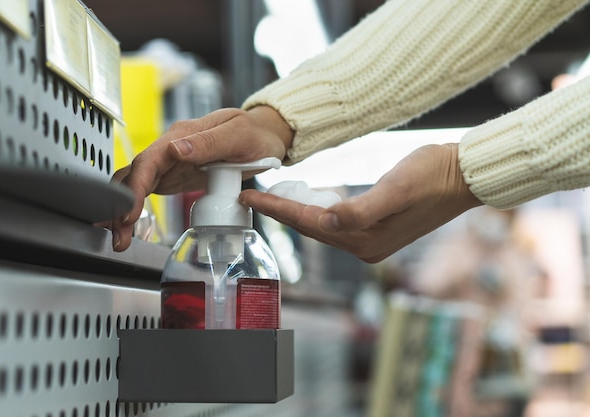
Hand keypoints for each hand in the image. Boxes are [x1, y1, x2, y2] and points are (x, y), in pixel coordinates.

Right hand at [106, 106, 293, 250]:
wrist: (264, 136)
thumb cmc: (254, 133)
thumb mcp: (237, 135)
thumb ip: (207, 143)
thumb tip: (174, 150)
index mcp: (181, 135)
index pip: (148, 161)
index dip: (135, 188)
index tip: (129, 213)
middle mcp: (170, 148)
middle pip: (136, 176)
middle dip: (121, 206)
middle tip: (118, 236)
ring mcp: (170, 163)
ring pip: (137, 185)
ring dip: (124, 211)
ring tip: (119, 239)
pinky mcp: (174, 175)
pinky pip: (148, 190)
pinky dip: (135, 207)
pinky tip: (128, 225)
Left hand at [239, 143, 481, 262]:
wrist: (463, 176)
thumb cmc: (432, 176)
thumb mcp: (396, 188)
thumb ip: (360, 208)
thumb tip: (325, 221)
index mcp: (365, 239)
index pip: (309, 224)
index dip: (278, 209)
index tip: (251, 196)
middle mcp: (365, 246)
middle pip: (311, 228)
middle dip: (280, 212)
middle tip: (252, 195)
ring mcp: (371, 239)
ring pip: (321, 226)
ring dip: (296, 212)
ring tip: (271, 196)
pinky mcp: (376, 229)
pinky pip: (336, 222)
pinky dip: (316, 210)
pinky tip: (308, 198)